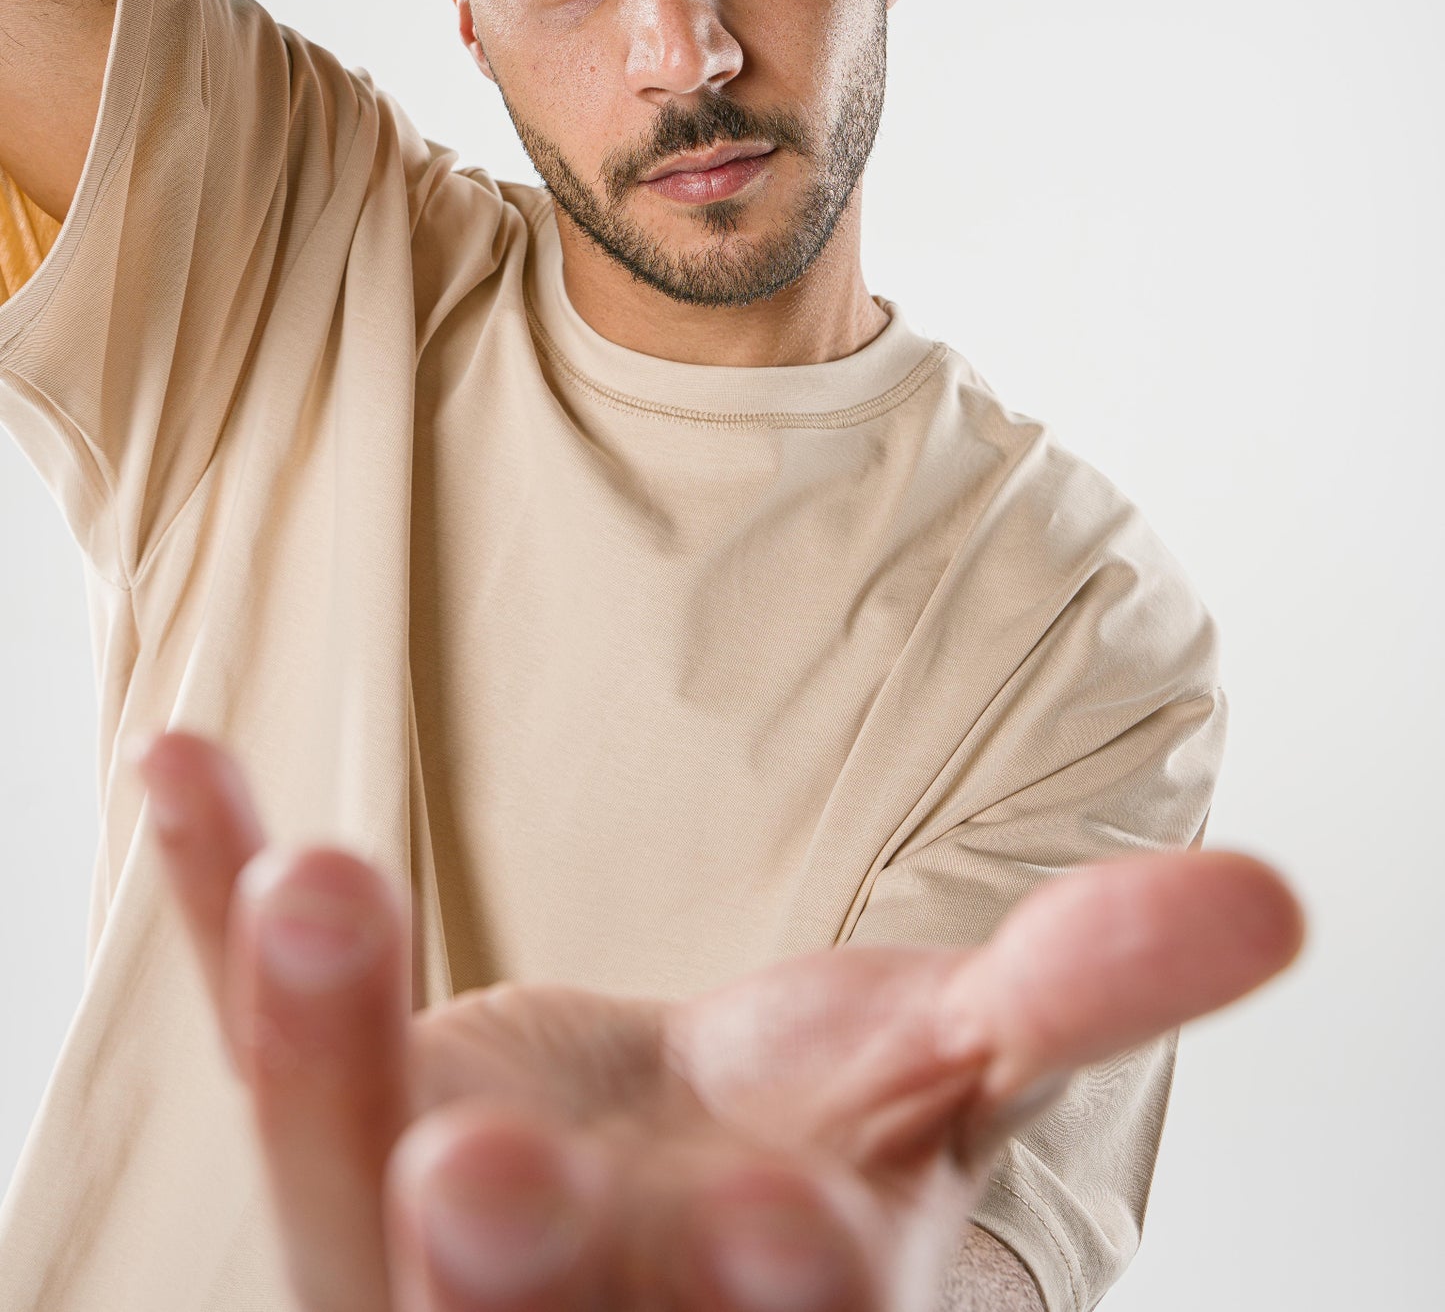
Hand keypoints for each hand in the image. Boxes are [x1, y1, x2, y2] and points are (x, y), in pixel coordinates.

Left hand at [135, 730, 1302, 1311]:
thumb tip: (1276, 897)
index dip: (787, 1291)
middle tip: (464, 1173)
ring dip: (324, 1033)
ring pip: (336, 1157)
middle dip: (497, 1249)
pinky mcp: (332, 1097)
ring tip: (313, 886)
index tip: (790, 1227)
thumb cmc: (812, 1142)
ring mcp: (408, 1210)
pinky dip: (209, 898)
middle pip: (509, 1301)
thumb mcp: (953, 1068)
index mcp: (757, 1303)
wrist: (642, 1178)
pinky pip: (250, 1013)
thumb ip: (1087, 987)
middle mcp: (563, 1300)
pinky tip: (184, 767)